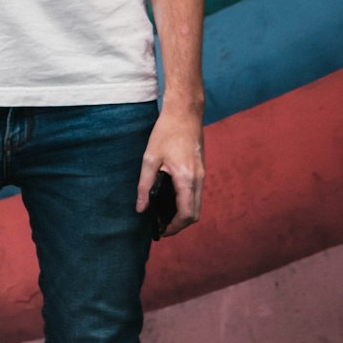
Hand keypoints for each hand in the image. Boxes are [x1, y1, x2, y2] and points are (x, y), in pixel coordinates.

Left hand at [135, 105, 203, 235]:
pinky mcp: (200, 169)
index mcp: (186, 178)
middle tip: (161, 225)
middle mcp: (198, 179)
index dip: (174, 227)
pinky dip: (186, 201)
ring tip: (164, 213)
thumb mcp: (150, 158)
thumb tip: (141, 209)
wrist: (185, 112)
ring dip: (183, 213)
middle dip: (179, 224)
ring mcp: (202, 174)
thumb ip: (145, 186)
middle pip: (195, 214)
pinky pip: (196, 193)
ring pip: (197, 204)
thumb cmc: (166, 131)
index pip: (186, 214)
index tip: (161, 230)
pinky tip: (171, 197)